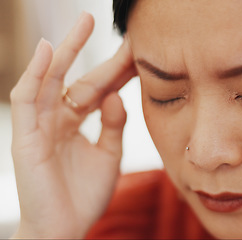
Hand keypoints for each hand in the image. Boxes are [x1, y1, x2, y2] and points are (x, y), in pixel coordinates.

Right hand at [10, 12, 135, 237]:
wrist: (65, 230)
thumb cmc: (84, 196)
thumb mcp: (109, 155)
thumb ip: (113, 124)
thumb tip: (117, 95)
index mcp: (75, 123)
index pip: (96, 88)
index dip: (115, 70)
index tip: (136, 51)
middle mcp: (56, 119)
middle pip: (75, 78)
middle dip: (90, 49)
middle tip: (101, 20)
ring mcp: (39, 126)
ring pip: (50, 80)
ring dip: (66, 50)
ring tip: (82, 23)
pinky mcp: (25, 137)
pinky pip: (28, 99)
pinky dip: (36, 74)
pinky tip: (50, 50)